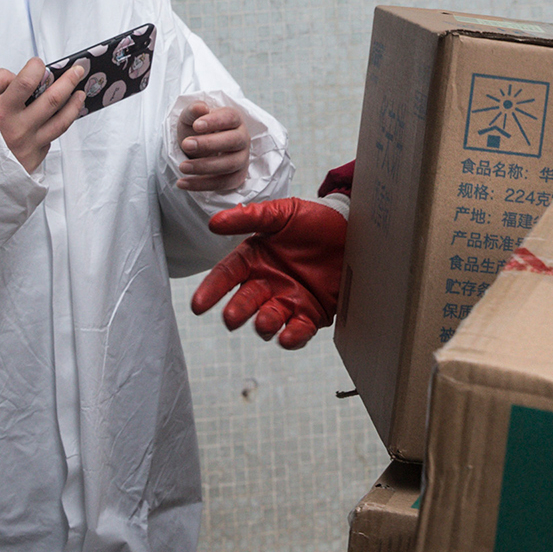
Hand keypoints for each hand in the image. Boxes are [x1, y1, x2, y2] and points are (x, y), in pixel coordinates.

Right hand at [0, 59, 85, 171]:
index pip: (25, 82)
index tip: (39, 63)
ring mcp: (29, 145)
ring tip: (80, 93)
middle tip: (78, 70)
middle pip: (52, 100)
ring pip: (61, 121)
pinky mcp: (35, 158)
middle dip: (68, 81)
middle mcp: (18, 129)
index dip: (36, 67)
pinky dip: (57, 125)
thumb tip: (18, 76)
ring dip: (74, 104)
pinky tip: (63, 115)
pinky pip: (51, 138)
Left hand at [177, 102, 250, 192]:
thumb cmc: (196, 130)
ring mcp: (242, 159)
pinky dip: (202, 185)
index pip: (230, 117)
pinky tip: (182, 183)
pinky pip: (223, 183)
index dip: (215, 121)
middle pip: (233, 141)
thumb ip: (193, 111)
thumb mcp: (190, 118)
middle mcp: (242, 138)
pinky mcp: (237, 176)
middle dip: (209, 144)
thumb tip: (200, 108)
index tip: (196, 125)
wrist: (197, 150)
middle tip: (186, 145)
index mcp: (233, 119)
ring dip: (204, 167)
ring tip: (182, 167)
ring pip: (229, 164)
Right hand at [190, 198, 345, 348]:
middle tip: (232, 317)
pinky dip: (292, 337)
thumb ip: (249, 217)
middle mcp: (267, 284)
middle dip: (237, 311)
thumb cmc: (314, 221)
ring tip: (265, 322)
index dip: (211, 290)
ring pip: (268, 320)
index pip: (226, 276)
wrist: (354, 231)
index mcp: (254, 259)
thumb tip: (213, 223)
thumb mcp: (282, 214)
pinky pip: (298, 330)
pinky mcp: (312, 314)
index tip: (198, 305)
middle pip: (245, 302)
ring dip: (264, 324)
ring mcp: (288, 301)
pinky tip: (288, 336)